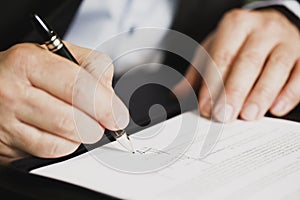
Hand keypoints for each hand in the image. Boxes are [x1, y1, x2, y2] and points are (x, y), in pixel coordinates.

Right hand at [0, 42, 128, 162]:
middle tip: (105, 121)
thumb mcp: (58, 54)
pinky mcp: (8, 145)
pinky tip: (64, 132)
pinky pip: (51, 152)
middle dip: (98, 124)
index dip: (105, 105)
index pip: (78, 88)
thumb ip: (91, 66)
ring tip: (82, 122)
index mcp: (28, 62)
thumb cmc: (28, 70)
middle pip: (72, 119)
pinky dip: (67, 145)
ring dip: (83, 134)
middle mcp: (13, 92)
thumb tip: (110, 97)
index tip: (118, 116)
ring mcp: (7, 122)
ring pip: (64, 140)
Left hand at [175, 8, 299, 121]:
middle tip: (223, 116)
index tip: (206, 108)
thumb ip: (198, 73)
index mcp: (235, 25)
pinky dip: (289, 93)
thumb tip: (178, 96)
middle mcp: (262, 29)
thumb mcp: (214, 49)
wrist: (273, 24)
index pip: (221, 57)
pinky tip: (276, 109)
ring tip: (248, 116)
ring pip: (275, 69)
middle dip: (234, 92)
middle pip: (247, 63)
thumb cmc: (239, 41)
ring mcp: (286, 40)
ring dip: (260, 95)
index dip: (212, 85)